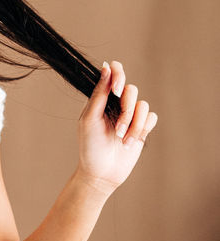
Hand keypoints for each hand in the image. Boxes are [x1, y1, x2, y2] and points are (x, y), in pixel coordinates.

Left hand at [76, 60, 158, 194]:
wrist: (101, 173)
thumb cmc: (90, 146)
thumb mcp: (89, 119)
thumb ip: (99, 94)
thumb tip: (106, 67)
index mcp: (102, 98)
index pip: (114, 73)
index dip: (118, 75)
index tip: (115, 90)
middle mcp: (117, 104)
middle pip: (131, 90)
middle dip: (126, 111)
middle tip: (117, 130)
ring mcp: (131, 115)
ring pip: (142, 106)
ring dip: (134, 125)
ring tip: (123, 140)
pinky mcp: (142, 127)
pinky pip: (151, 117)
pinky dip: (142, 129)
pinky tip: (131, 142)